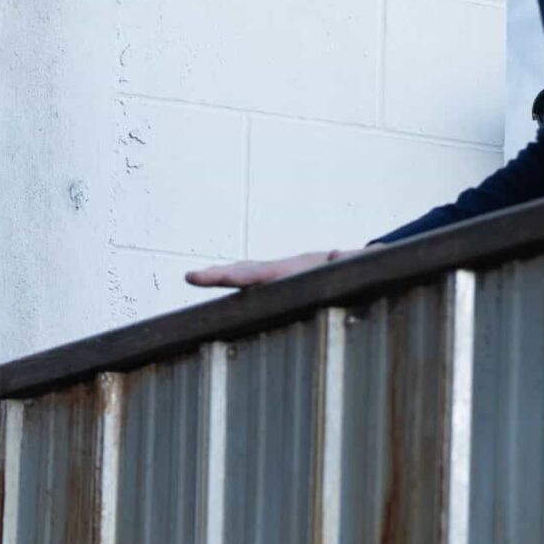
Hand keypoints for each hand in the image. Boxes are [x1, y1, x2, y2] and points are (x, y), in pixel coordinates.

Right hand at [185, 249, 347, 288]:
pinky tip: (216, 288)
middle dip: (216, 275)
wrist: (346, 261)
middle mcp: (278, 272)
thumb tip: (339, 255)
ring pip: (243, 276)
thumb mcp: (352, 265)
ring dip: (220, 277)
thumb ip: (348, 261)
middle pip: (242, 271)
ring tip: (193, 277)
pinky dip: (232, 282)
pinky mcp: (276, 285)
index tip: (211, 276)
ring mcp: (275, 277)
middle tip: (190, 276)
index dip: (232, 277)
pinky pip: (250, 285)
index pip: (255, 275)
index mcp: (291, 271)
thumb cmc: (349, 266)